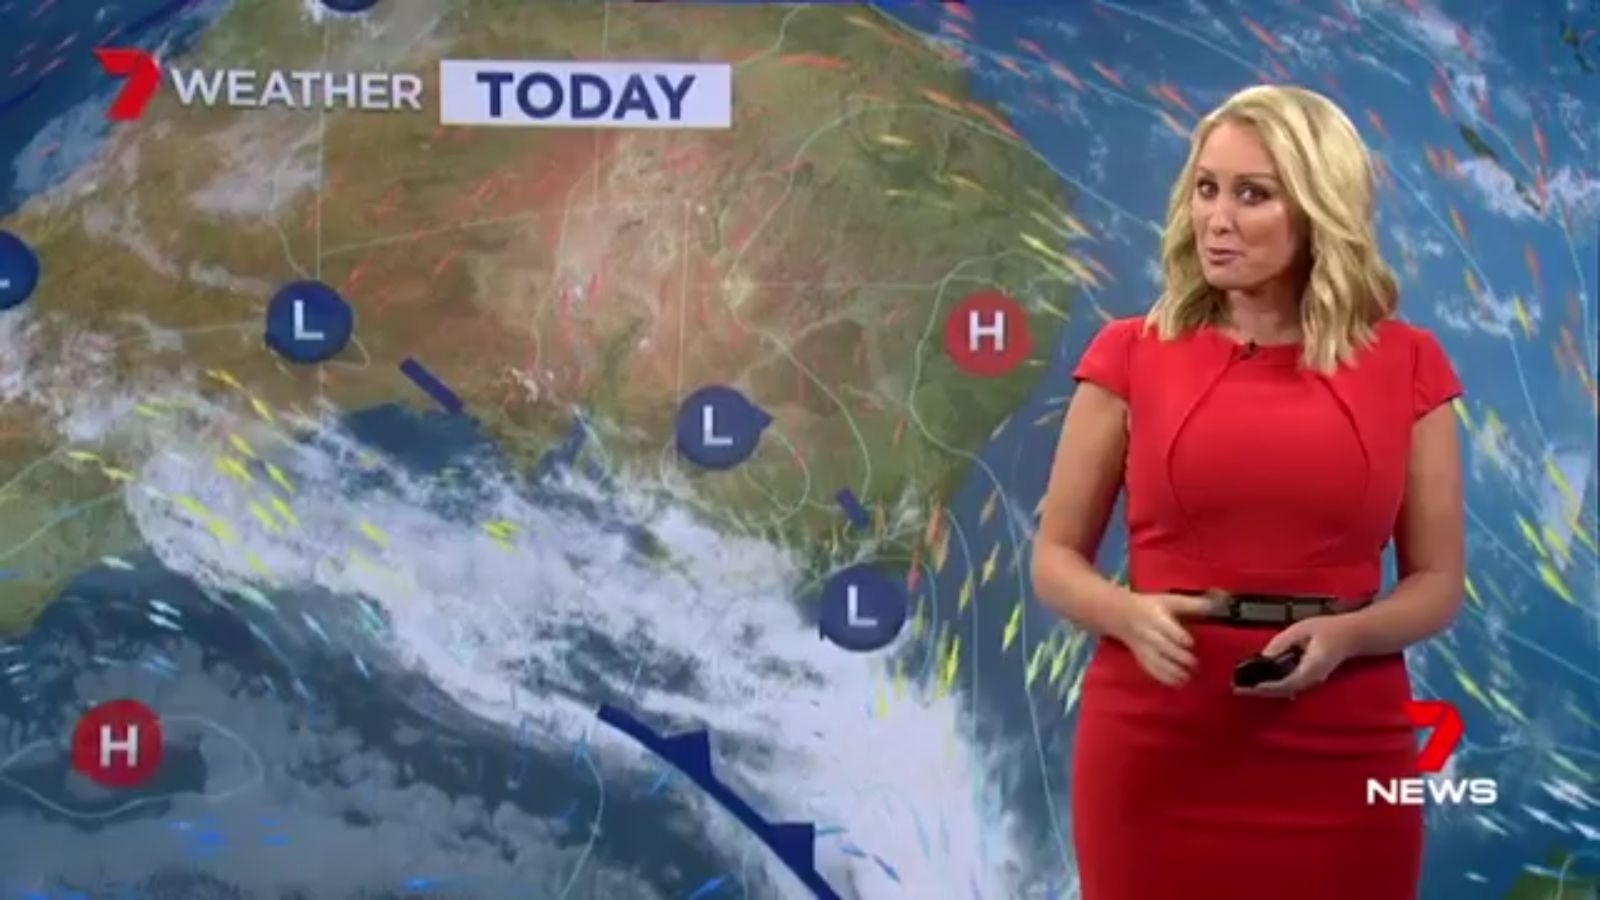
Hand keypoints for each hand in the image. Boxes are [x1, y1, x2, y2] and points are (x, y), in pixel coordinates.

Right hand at [1110, 592, 1216, 685]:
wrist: (1120, 615)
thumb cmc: (1149, 606)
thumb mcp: (1169, 600)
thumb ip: (1193, 605)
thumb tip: (1219, 605)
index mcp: (1156, 619)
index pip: (1168, 630)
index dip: (1180, 638)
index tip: (1191, 643)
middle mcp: (1148, 635)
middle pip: (1163, 648)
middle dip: (1179, 658)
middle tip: (1195, 664)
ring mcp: (1144, 650)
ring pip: (1157, 663)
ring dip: (1173, 672)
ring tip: (1188, 677)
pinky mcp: (1142, 659)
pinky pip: (1152, 671)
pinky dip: (1165, 678)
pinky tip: (1178, 683)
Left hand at [1234, 615, 1360, 697]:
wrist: (1352, 636)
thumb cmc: (1328, 629)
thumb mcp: (1302, 629)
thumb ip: (1282, 642)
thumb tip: (1264, 656)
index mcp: (1312, 666)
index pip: (1287, 682)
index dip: (1268, 686)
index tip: (1250, 687)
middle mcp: (1312, 678)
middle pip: (1283, 691)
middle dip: (1260, 692)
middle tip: (1236, 689)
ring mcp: (1312, 681)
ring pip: (1285, 691)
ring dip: (1264, 690)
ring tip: (1243, 687)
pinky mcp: (1309, 679)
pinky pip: (1289, 686)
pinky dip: (1273, 686)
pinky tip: (1258, 682)